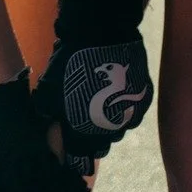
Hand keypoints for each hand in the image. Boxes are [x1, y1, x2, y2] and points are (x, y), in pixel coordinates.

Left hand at [33, 0, 151, 161]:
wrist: (100, 34)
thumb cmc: (69, 62)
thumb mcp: (48, 88)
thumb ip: (47, 110)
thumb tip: (49, 119)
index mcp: (86, 130)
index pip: (82, 157)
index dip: (75, 155)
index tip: (72, 149)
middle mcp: (112, 128)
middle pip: (103, 144)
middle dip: (93, 138)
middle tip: (84, 123)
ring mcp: (131, 113)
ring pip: (120, 129)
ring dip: (111, 123)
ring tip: (100, 106)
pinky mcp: (144, 97)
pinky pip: (134, 112)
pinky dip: (125, 108)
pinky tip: (116, 96)